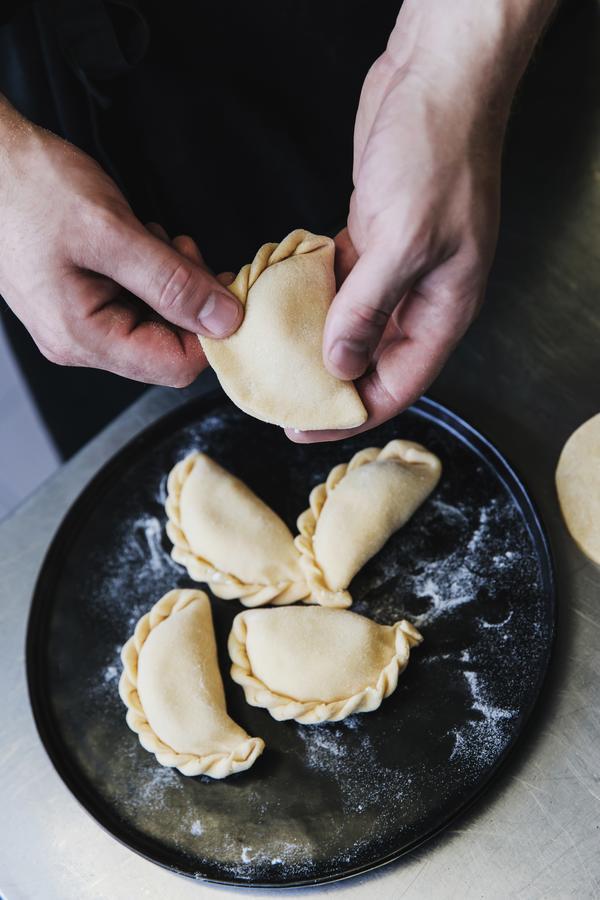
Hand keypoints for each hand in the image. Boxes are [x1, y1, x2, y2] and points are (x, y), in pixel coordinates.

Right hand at [0, 97, 241, 385]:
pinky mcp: (81, 300)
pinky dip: (151, 271)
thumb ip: (172, 282)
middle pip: (167, 345)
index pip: (175, 365)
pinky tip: (138, 239)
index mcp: (84, 337)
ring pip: (156, 320)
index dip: (211, 331)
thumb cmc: (31, 188)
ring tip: (151, 237)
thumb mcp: (111, 232)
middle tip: (182, 249)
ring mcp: (79, 323)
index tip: (223, 288)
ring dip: (171, 280)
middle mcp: (80, 342)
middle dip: (189, 300)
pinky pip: (135, 301)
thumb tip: (224, 320)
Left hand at [288, 0, 555, 441]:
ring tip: (268, 356)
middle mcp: (420, 296)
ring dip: (311, 339)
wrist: (436, 81)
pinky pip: (336, 282)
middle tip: (277, 395)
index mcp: (444, 309)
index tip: (302, 425)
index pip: (397, 384)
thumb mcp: (404, 241)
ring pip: (350, 322)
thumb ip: (369, 310)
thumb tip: (340, 365)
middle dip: (326, 382)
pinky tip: (275, 301)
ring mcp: (395, 266)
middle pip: (370, 360)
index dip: (351, 414)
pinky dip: (308, 294)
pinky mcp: (371, 237)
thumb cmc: (437, 156)